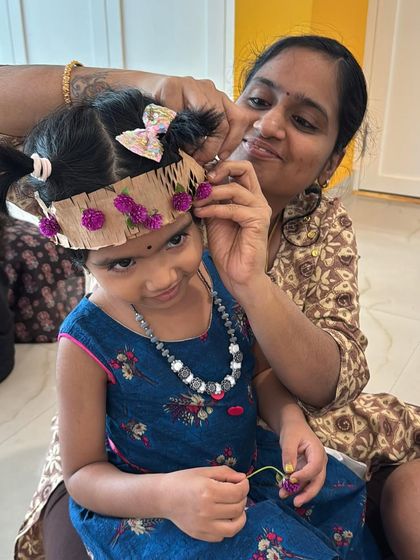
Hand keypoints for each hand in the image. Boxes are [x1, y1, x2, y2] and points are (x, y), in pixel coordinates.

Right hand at [150, 75, 248, 162]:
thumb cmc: (169, 114)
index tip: (221, 158)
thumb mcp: (193, 127)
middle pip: (223, 122)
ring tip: (188, 153)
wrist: (141, 92)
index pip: (238, 120)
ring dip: (197, 141)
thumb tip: (219, 160)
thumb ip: (208, 138)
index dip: (233, 142)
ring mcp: (191, 85)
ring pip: (206, 116)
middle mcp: (209, 90)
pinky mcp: (172, 85)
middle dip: (213, 148)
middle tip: (201, 161)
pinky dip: (177, 131)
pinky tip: (172, 139)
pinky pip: (179, 114)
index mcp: (218, 100)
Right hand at [163, 466, 248, 541]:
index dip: (245, 486)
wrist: (163, 497)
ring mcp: (203, 526)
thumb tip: (243, 478)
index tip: (242, 482)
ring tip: (235, 508)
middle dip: (242, 498)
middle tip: (236, 492)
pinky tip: (222, 517)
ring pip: (234, 527)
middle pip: (238, 508)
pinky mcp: (200, 535)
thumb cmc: (184, 481)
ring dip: (240, 516)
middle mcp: (206, 510)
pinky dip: (227, 527)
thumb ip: (225, 473)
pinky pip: (222, 536)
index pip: (238, 492)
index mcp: (208, 491)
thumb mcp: (204, 471)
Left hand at [193, 160, 270, 296]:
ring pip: (235, 188)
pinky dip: (213, 209)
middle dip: (221, 169)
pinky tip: (201, 214)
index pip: (240, 169)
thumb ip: (210, 202)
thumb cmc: (227, 250)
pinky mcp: (258, 221)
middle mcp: (257, 200)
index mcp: (248, 197)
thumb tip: (194, 185)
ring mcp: (260, 210)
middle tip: (202, 180)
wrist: (238, 276)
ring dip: (210, 194)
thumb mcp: (214, 220)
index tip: (200, 176)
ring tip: (195, 203)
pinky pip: (233, 209)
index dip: (220, 166)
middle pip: (245, 167)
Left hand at [279, 419, 326, 506]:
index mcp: (318, 452)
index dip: (304, 476)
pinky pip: (302, 482)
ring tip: (282, 495)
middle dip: (307, 493)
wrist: (292, 426)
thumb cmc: (293, 430)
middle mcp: (319, 462)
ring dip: (297, 492)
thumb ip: (289, 454)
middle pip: (318, 481)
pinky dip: (293, 487)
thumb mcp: (289, 439)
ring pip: (309, 484)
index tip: (290, 479)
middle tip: (295, 503)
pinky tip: (283, 490)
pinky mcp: (306, 471)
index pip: (315, 468)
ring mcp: (313, 468)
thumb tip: (288, 472)